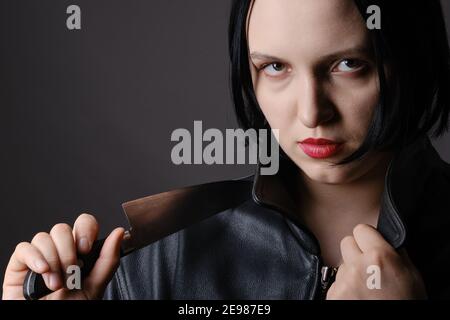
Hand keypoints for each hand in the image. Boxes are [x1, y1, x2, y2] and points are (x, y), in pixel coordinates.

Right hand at [2, 213, 124, 299]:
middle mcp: (59, 251)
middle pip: (62, 228)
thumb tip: (119, 232)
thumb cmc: (70, 307)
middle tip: (71, 270)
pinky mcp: (19, 265)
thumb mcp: (95, 286)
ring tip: (56, 283)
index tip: (86, 249)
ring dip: (53, 260)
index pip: (84, 224)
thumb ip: (108, 259)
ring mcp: (39, 256)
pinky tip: (42, 272)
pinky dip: (34, 258)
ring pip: (44, 237)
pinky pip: (24, 248)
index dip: (85, 229)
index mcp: (80, 252)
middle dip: (68, 251)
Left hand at [326, 224, 425, 299]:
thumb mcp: (411, 275)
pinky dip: (343, 288)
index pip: (361, 229)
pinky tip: (356, 297)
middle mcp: (358, 265)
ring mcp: (343, 281)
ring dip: (350, 272)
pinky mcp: (333, 294)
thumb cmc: (406, 302)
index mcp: (380, 256)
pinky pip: (335, 282)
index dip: (367, 238)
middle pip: (346, 242)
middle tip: (367, 267)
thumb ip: (396, 252)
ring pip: (341, 264)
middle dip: (355, 252)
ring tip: (365, 288)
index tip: (371, 247)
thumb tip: (383, 237)